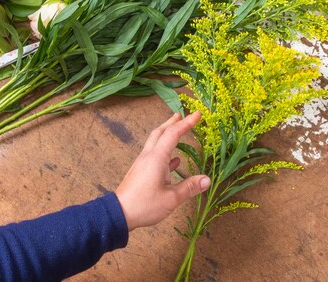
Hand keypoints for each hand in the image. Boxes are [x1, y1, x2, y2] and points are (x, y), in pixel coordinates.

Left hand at [115, 112, 209, 230]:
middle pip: (159, 132)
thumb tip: (207, 180)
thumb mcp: (171, 198)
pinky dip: (165, 153)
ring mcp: (143, 163)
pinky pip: (154, 156)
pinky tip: (174, 160)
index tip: (197, 114)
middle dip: (171, 123)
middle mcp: (148, 156)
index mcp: (156, 158)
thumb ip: (189, 187)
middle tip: (181, 115)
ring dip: (166, 134)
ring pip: (155, 142)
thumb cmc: (145, 205)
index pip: (173, 134)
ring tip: (177, 131)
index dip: (186, 123)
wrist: (120, 212)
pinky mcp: (140, 171)